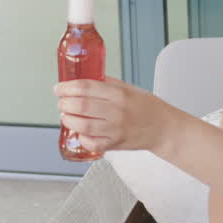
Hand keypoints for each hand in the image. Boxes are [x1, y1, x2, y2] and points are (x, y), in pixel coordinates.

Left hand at [55, 78, 179, 153]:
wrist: (164, 128)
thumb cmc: (148, 107)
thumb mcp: (129, 88)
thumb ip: (107, 84)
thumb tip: (85, 79)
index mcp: (118, 93)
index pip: (86, 87)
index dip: (67, 87)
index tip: (58, 88)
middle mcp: (116, 111)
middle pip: (81, 105)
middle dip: (64, 103)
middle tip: (61, 102)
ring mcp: (116, 128)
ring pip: (83, 125)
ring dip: (69, 120)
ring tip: (66, 116)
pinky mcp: (116, 144)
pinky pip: (93, 143)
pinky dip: (82, 138)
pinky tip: (79, 132)